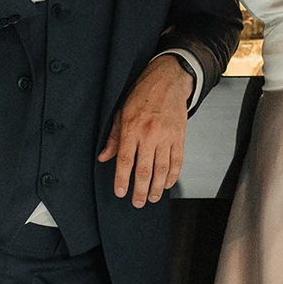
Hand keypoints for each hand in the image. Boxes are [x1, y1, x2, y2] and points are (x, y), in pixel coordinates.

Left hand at [98, 55, 190, 206]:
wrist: (168, 80)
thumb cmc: (142, 95)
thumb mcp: (121, 112)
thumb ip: (113, 138)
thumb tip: (103, 158)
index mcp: (132, 128)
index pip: (125, 160)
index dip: (122, 179)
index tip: (120, 192)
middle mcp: (149, 134)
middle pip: (145, 170)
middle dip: (141, 190)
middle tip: (137, 202)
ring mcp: (166, 137)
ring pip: (162, 169)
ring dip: (157, 187)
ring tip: (153, 198)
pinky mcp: (179, 137)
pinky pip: (177, 161)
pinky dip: (173, 175)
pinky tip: (168, 184)